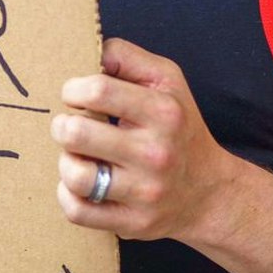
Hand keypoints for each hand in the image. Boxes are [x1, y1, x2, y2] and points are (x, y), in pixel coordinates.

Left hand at [51, 38, 245, 241]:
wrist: (210, 192)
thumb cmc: (178, 127)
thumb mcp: (167, 80)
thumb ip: (127, 57)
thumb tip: (89, 49)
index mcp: (163, 112)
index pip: (98, 90)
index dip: (73, 89)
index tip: (75, 95)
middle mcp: (156, 153)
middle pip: (76, 133)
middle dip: (62, 125)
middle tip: (70, 126)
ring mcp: (144, 192)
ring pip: (74, 175)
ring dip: (65, 163)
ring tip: (78, 156)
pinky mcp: (132, 223)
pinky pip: (77, 211)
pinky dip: (68, 196)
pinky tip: (81, 184)